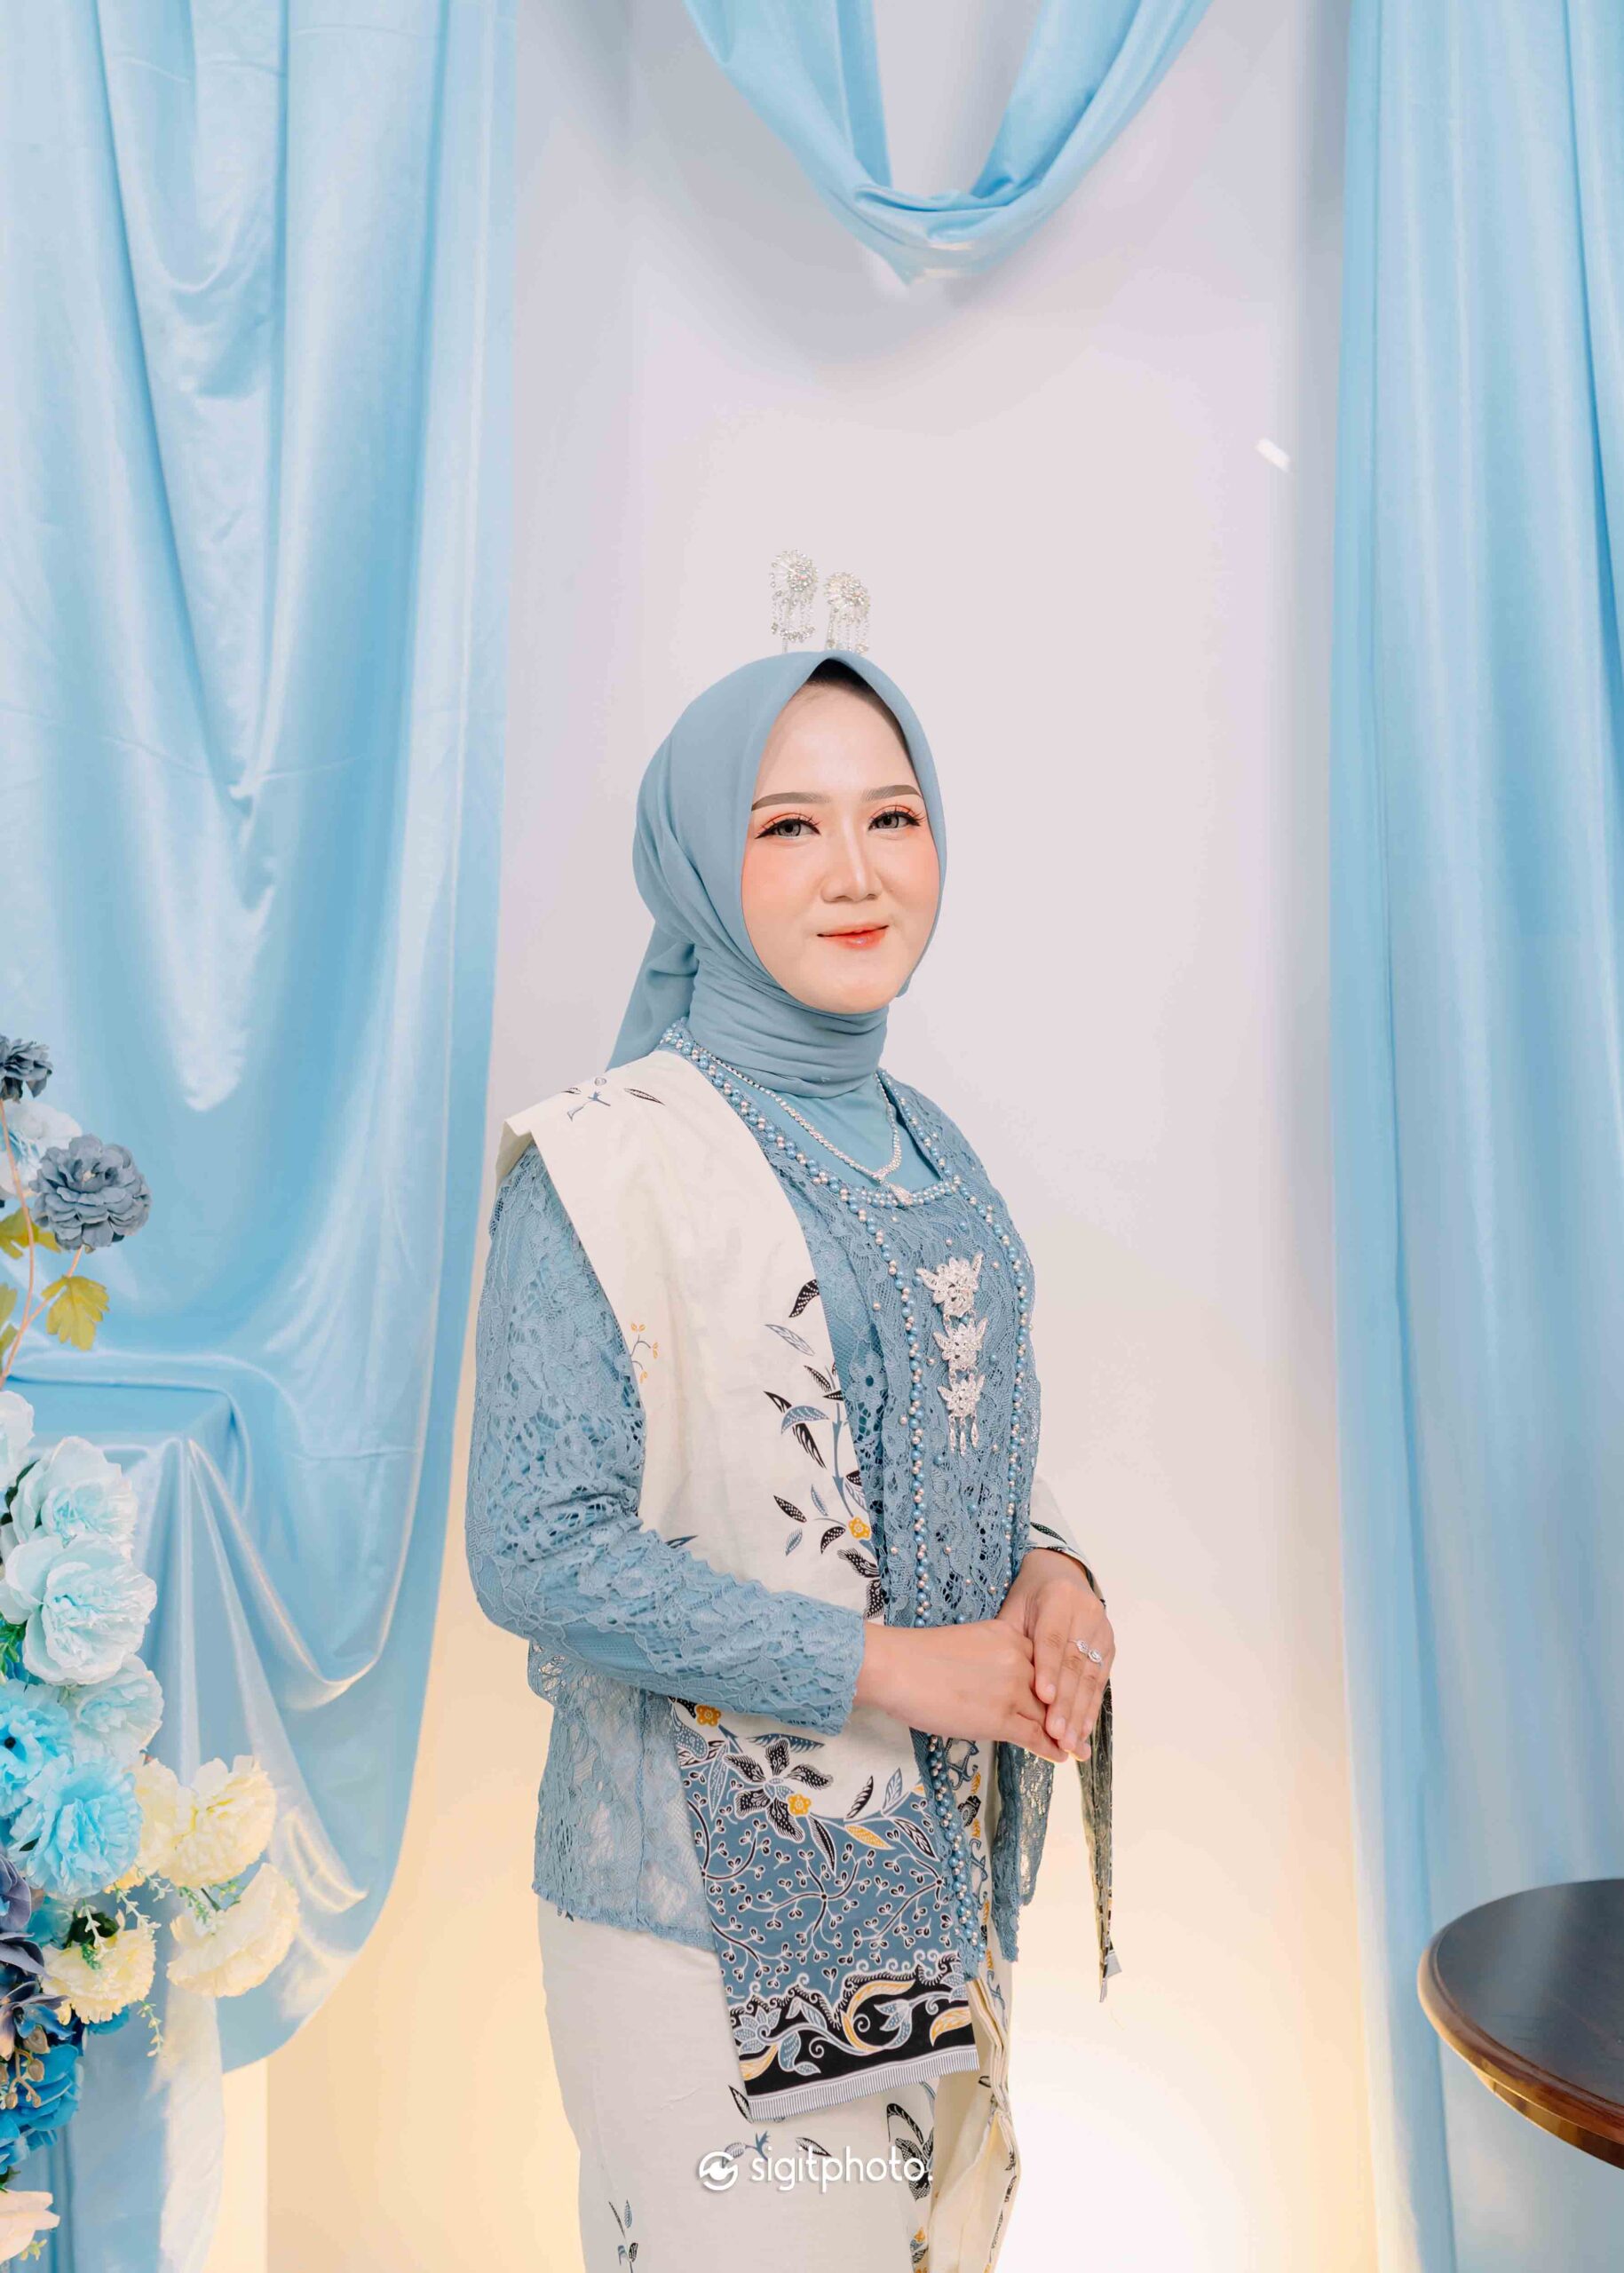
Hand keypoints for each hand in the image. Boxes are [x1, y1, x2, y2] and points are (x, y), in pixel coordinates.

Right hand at [854, 1621, 1068, 1762]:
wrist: (898, 1666)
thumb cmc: (919, 1656)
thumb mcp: (967, 1645)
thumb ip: (991, 1659)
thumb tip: (996, 1681)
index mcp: (1009, 1637)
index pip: (1044, 1664)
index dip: (1055, 1686)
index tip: (1067, 1697)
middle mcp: (1019, 1660)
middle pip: (1051, 1690)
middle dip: (1067, 1711)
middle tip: (1082, 1726)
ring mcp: (1013, 1690)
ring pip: (1047, 1716)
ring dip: (1065, 1735)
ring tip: (1078, 1747)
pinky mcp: (1002, 1718)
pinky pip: (1035, 1736)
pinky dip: (1051, 1748)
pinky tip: (1061, 1755)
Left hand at [996, 1549, 1113, 1760]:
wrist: (1058, 1574)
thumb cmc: (1028, 1597)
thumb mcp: (1014, 1610)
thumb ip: (1012, 1642)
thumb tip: (1004, 1686)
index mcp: (1058, 1598)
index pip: (1053, 1639)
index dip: (1049, 1670)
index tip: (1043, 1698)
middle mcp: (1086, 1611)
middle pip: (1074, 1662)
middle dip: (1066, 1702)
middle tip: (1056, 1735)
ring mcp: (1102, 1627)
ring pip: (1090, 1675)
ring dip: (1080, 1712)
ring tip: (1070, 1742)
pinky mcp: (1110, 1644)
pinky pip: (1101, 1679)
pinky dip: (1092, 1706)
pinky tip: (1085, 1729)